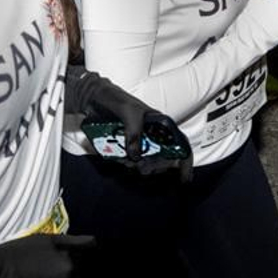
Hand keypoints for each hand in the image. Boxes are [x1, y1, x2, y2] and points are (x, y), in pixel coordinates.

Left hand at [67, 66, 192, 177]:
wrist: (92, 97)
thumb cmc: (114, 98)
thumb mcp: (128, 113)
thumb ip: (134, 133)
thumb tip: (136, 156)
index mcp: (160, 123)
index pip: (181, 143)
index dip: (185, 162)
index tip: (184, 180)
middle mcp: (152, 133)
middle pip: (163, 158)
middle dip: (154, 166)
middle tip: (141, 168)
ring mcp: (139, 140)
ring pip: (145, 161)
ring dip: (137, 165)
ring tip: (125, 160)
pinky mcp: (126, 145)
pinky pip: (129, 159)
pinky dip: (124, 162)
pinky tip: (117, 158)